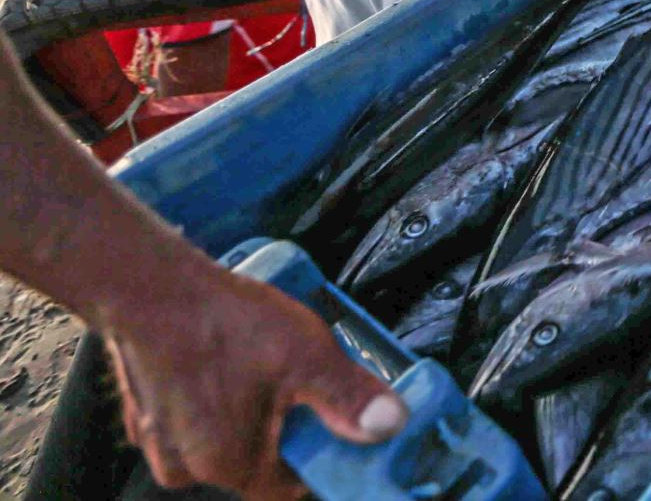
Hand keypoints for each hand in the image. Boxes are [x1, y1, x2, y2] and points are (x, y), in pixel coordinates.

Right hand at [104, 264, 406, 498]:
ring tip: (261, 364)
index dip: (318, 458)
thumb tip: (391, 425)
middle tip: (298, 382)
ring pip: (223, 438)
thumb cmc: (224, 324)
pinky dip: (213, 399)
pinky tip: (225, 361)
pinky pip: (192, 420)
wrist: (147, 287)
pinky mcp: (143, 416)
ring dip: (247, 411)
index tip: (331, 426)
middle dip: (284, 428)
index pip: (289, 488)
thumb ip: (349, 397)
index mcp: (228, 465)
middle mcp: (185, 468)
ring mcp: (158, 443)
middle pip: (257, 462)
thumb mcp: (306, 356)